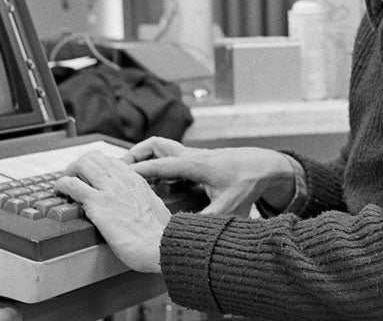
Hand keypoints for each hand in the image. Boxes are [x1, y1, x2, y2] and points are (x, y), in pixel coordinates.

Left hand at [53, 151, 169, 272]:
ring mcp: (108, 189)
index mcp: (134, 178)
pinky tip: (60, 193)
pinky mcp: (97, 203)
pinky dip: (61, 185)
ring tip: (63, 185)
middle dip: (79, 166)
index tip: (89, 177)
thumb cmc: (159, 233)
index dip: (95, 167)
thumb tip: (142, 201)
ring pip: (81, 164)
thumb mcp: (155, 205)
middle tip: (73, 179)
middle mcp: (120, 178)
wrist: (159, 243)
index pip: (109, 161)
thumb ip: (144, 198)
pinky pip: (72, 185)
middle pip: (92, 157)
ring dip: (68, 172)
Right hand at [123, 137, 297, 214]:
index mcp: (196, 165)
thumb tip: (186, 236)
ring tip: (129, 175)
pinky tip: (153, 181)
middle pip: (155, 145)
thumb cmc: (248, 183)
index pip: (161, 165)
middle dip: (135, 154)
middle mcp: (191, 156)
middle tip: (118, 170)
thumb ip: (207, 222)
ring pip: (161, 147)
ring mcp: (193, 155)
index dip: (139, 170)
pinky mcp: (195, 159)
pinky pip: (169, 157)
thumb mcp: (229, 208)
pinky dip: (157, 164)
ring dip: (145, 157)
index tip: (119, 176)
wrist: (264, 165)